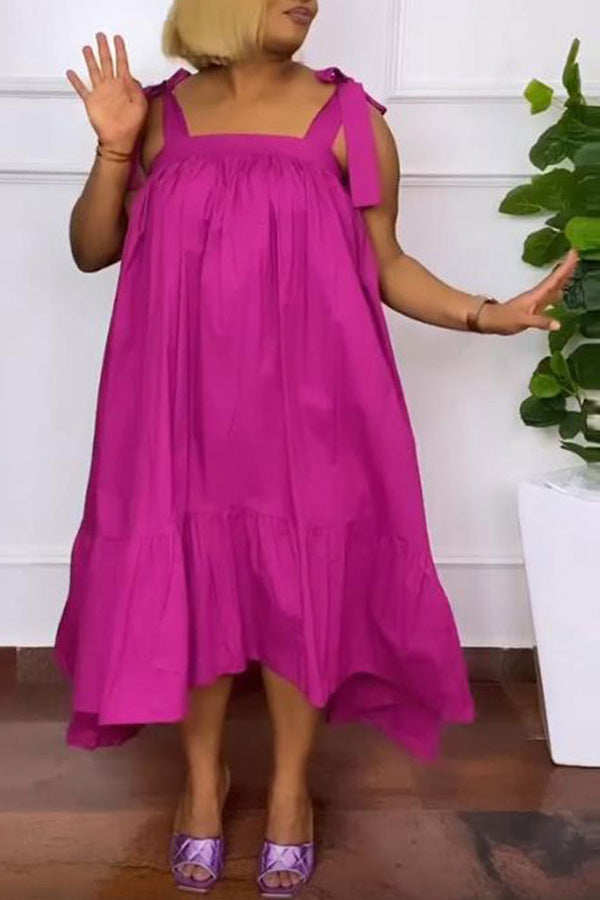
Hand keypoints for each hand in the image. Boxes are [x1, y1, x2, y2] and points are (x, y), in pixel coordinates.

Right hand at [66, 32, 146, 152]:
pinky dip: (75, 81)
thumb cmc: (132, 126)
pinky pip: (82, 89)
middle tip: (101, 36)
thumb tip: (131, 76)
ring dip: (90, 60)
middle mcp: (111, 86)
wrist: (119, 141)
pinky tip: (70, 73)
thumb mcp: (140, 105)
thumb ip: (136, 88)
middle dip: (104, 48)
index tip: (118, 38)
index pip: (122, 63)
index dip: (120, 50)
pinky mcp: (91, 102)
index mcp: (124, 86)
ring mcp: (100, 93)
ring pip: (94, 71)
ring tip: (87, 48)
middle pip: (107, 62)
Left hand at [479, 248, 579, 335]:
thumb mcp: (523, 320)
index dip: (565, 267)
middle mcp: (538, 295)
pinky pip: (550, 295)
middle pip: (556, 279)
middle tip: (578, 255)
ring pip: (553, 286)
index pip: (554, 278)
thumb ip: (540, 322)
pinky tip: (563, 291)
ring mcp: (536, 300)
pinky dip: (558, 290)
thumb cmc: (505, 319)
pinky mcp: (534, 306)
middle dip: (567, 267)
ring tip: (575, 268)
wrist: (492, 321)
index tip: (574, 253)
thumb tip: (558, 324)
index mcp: (537, 295)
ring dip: (564, 277)